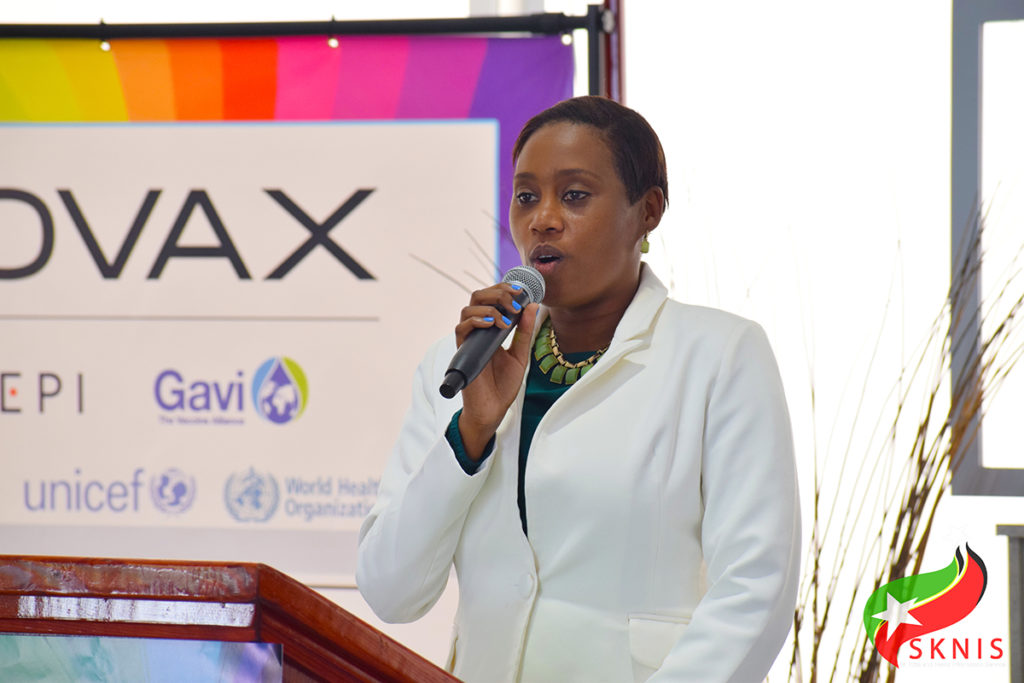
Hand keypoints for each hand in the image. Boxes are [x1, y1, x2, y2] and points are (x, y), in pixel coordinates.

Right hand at [454, 283, 538, 459]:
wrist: (492, 409)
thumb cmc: (503, 385)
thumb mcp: (520, 354)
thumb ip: (525, 331)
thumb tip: (532, 305)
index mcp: (491, 328)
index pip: (491, 298)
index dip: (503, 288)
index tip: (521, 290)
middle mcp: (478, 330)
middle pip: (478, 297)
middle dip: (497, 292)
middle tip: (515, 300)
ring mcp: (469, 340)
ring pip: (468, 308)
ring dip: (489, 306)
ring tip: (507, 318)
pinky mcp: (463, 351)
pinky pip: (461, 328)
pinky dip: (477, 321)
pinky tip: (493, 324)